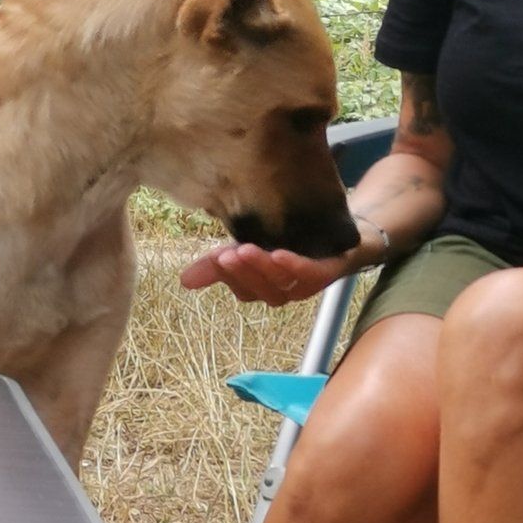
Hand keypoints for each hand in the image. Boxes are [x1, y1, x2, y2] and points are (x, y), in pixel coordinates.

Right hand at [180, 236, 367, 304]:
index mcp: (264, 289)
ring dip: (263, 269)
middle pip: (260, 291)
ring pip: (282, 284)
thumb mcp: (249, 248)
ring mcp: (307, 285)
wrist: (339, 230)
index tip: (216, 257)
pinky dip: (294, 266)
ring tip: (246, 250)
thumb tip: (183, 281)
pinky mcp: (328, 273)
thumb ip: (218, 265)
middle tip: (226, 255)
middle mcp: (284, 292)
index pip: (241, 290)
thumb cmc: (290, 241)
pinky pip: (309, 275)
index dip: (227, 276)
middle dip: (242, 273)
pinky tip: (279, 254)